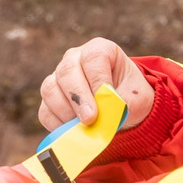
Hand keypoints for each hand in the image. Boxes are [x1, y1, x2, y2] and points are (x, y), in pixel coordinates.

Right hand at [39, 38, 154, 133]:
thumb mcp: (137, 98)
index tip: (106, 98)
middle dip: (78, 98)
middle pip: (67, 72)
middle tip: (90, 119)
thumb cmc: (131, 97)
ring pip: (50, 90)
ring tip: (84, 127)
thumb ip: (123, 104)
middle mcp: (74, 59)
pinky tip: (73, 132)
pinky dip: (57, 125)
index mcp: (99, 50)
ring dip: (66, 112)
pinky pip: (45, 111)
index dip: (97, 79)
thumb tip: (102, 117)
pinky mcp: (50, 100)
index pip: (93, 58)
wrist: (124, 109)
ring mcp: (58, 78)